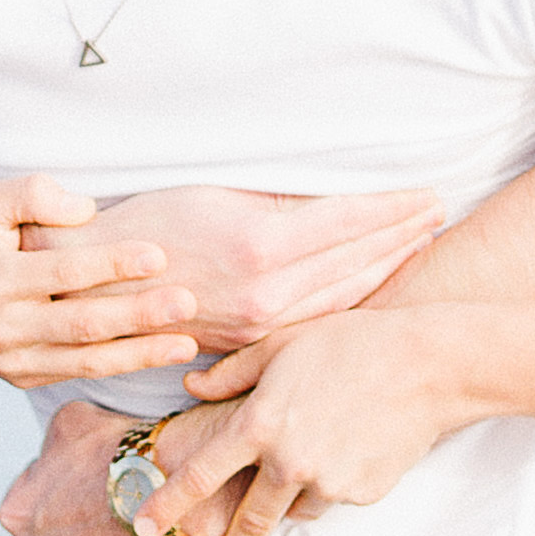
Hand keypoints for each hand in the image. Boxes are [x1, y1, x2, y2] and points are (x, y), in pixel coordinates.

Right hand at [0, 174, 199, 386]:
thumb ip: (33, 194)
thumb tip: (88, 211)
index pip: (64, 272)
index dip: (113, 264)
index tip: (159, 254)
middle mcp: (1, 327)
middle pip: (82, 324)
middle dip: (139, 316)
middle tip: (189, 301)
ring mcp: (12, 360)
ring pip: (87, 360)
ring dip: (141, 353)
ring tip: (189, 342)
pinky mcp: (21, 378)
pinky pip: (78, 373)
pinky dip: (121, 366)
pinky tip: (160, 354)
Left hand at [0, 390, 176, 535]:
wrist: (175, 489)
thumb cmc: (121, 452)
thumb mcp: (70, 420)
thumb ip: (51, 444)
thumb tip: (55, 453)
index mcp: (17, 513)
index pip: (30, 495)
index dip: (58, 481)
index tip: (82, 476)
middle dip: (67, 522)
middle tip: (100, 501)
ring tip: (115, 528)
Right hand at [88, 184, 449, 343]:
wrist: (97, 286)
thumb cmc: (150, 224)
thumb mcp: (216, 193)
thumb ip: (280, 198)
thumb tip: (335, 195)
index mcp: (263, 244)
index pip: (351, 220)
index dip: (394, 206)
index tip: (426, 193)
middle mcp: (269, 291)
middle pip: (358, 258)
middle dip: (403, 233)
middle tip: (437, 213)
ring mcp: (263, 324)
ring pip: (344, 293)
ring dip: (388, 265)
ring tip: (419, 243)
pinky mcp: (251, 342)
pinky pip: (318, 317)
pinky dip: (354, 295)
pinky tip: (374, 281)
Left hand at [132, 311, 469, 535]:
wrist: (429, 364)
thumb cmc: (351, 341)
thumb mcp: (282, 343)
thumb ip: (232, 372)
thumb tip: (191, 384)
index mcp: (259, 423)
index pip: (198, 476)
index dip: (166, 505)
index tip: (142, 526)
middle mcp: (287, 462)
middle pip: (246, 522)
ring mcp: (327, 483)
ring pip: (294, 510)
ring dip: (290, 500)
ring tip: (312, 460)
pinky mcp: (361, 494)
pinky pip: (332, 500)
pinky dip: (329, 486)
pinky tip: (348, 449)